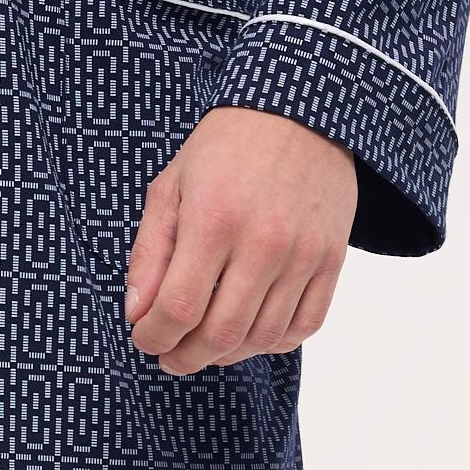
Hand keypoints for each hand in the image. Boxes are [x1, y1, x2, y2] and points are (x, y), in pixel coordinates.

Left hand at [122, 107, 359, 376]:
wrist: (300, 112)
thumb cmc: (226, 148)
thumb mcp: (170, 188)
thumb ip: (150, 253)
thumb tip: (138, 314)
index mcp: (214, 220)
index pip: (178, 308)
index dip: (153, 337)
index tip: (143, 338)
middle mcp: (263, 242)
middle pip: (220, 334)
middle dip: (185, 358)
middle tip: (169, 355)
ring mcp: (303, 254)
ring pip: (263, 339)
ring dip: (227, 356)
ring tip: (206, 346)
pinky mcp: (332, 258)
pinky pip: (306, 325)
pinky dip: (274, 342)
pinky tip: (249, 333)